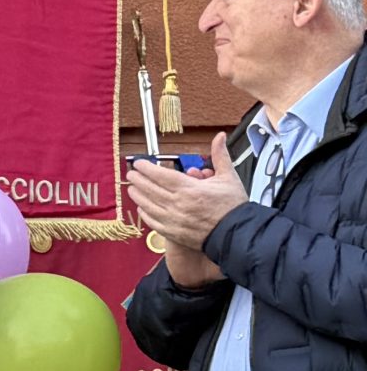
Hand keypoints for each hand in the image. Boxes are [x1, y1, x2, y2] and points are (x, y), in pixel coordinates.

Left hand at [127, 135, 244, 277]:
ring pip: (148, 205)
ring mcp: (174, 220)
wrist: (240, 234)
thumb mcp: (228, 177)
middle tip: (131, 174)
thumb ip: (220, 155)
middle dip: (138, 180)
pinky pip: (153, 222)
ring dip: (137, 196)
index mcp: (190, 189)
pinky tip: (141, 208)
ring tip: (132, 188)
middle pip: (150, 189)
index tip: (139, 164)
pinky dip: (145, 214)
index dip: (146, 168)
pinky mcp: (173, 234)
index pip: (161, 175)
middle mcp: (179, 204)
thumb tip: (220, 137)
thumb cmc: (234, 207)